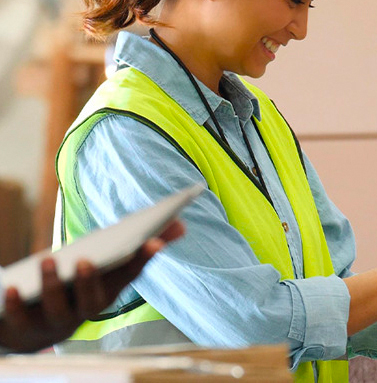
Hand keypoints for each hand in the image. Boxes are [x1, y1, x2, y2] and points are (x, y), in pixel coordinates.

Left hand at [0, 220, 183, 352]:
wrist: (38, 327)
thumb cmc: (81, 286)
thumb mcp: (107, 264)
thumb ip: (143, 245)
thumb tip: (182, 225)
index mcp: (109, 291)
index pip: (129, 276)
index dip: (143, 259)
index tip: (153, 241)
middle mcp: (86, 310)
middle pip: (92, 300)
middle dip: (90, 281)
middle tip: (87, 260)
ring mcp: (56, 321)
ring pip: (57, 309)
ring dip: (53, 286)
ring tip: (48, 260)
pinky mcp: (25, 328)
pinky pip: (20, 320)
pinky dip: (15, 305)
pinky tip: (12, 287)